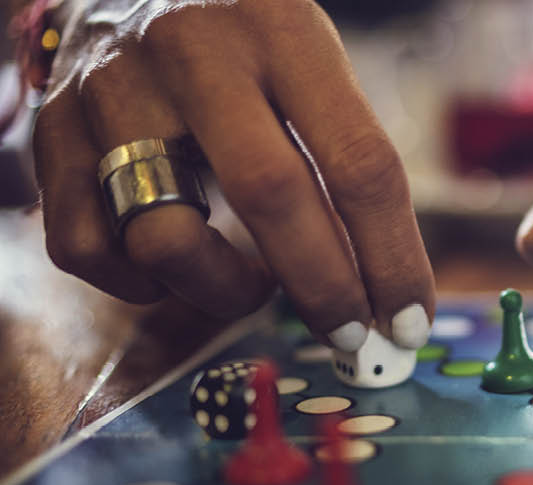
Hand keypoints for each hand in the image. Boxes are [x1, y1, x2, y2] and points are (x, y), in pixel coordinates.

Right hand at [35, 0, 433, 350]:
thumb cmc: (244, 43)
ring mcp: (113, 90)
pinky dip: (141, 285)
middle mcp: (193, 53)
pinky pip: (89, 249)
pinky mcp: (54, 130)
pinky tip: (176, 269)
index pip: (358, 160)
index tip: (410, 320)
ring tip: (254, 285)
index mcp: (281, 30)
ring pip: (165, 238)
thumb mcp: (310, 62)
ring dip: (225, 291)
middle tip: (352, 336)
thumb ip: (344, 158)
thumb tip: (386, 290)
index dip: (391, 257)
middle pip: (269, 197)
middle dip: (323, 289)